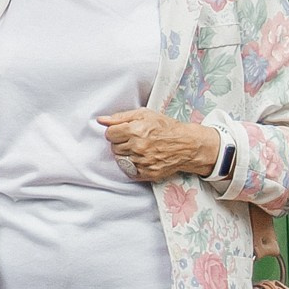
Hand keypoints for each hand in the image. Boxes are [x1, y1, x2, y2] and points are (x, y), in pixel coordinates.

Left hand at [97, 108, 220, 181]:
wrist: (187, 144)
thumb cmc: (166, 128)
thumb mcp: (144, 114)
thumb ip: (120, 117)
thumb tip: (101, 120)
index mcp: (135, 130)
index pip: (109, 134)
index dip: (116, 132)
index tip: (124, 131)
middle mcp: (138, 146)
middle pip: (114, 147)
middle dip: (121, 143)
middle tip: (135, 139)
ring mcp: (142, 161)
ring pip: (120, 159)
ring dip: (126, 154)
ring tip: (139, 148)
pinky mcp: (147, 173)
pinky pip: (129, 171)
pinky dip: (133, 165)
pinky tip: (143, 158)